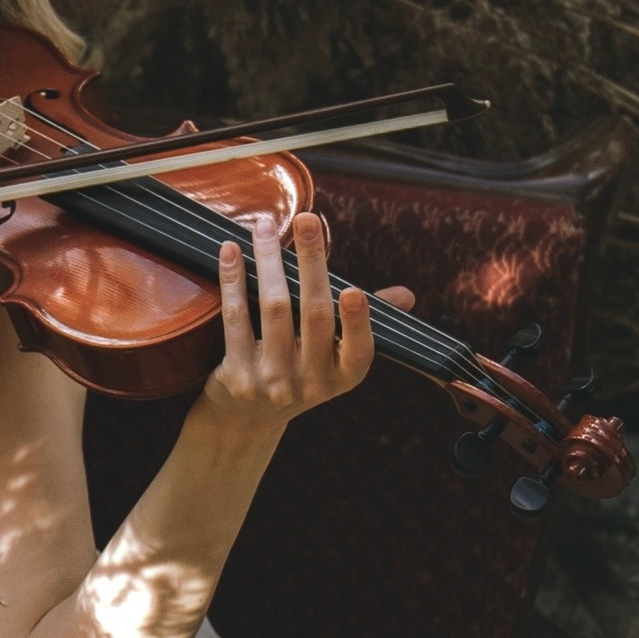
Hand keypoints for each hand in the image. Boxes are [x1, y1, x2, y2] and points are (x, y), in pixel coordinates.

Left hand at [197, 211, 410, 431]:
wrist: (245, 419)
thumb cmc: (299, 372)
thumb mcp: (335, 358)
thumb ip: (364, 322)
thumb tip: (407, 295)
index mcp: (343, 376)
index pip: (360, 350)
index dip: (358, 322)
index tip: (353, 291)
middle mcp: (311, 383)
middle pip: (314, 314)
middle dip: (312, 262)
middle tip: (306, 218)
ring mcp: (273, 382)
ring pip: (275, 308)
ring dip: (270, 260)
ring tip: (265, 224)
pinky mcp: (237, 377)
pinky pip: (237, 319)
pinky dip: (234, 281)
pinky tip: (232, 251)